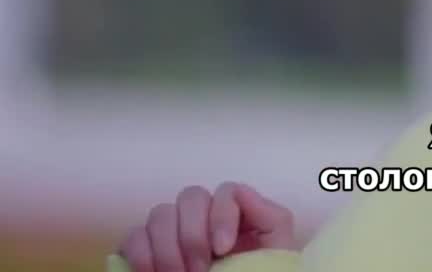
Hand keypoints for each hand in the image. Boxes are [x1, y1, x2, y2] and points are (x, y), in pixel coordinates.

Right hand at [117, 182, 298, 271]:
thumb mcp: (274, 252)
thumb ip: (272, 219)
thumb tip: (240, 192)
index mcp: (236, 214)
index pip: (226, 191)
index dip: (222, 216)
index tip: (223, 249)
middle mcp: (202, 216)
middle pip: (190, 196)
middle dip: (193, 235)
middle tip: (199, 270)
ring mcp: (171, 230)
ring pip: (160, 213)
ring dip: (168, 249)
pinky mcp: (143, 248)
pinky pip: (133, 236)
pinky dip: (141, 255)